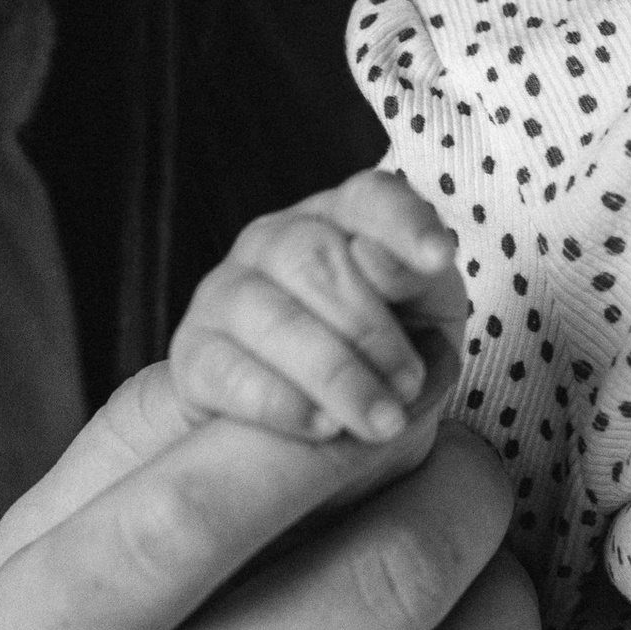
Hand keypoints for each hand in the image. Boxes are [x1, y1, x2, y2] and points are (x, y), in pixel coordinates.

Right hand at [0, 366, 538, 629]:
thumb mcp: (19, 585)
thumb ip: (142, 444)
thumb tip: (292, 328)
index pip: (211, 497)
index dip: (337, 419)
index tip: (390, 385)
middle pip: (382, 571)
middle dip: (459, 477)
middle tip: (454, 455)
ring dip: (502, 576)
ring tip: (466, 552)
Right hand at [172, 168, 467, 444]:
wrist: (311, 432)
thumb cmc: (379, 356)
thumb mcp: (424, 316)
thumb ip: (422, 280)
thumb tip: (408, 262)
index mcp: (341, 218)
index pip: (370, 198)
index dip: (404, 223)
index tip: (438, 259)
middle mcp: (275, 240)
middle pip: (316, 260)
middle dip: (371, 329)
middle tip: (409, 386)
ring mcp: (225, 292)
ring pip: (272, 316)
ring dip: (336, 373)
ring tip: (381, 421)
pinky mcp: (192, 353)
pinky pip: (227, 370)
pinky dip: (280, 401)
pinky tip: (322, 427)